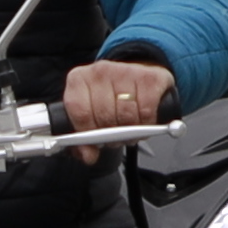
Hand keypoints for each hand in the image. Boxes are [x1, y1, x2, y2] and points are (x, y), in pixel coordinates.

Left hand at [58, 59, 174, 135]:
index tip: (93, 145)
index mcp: (79, 80)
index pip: (79, 111)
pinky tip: (143, 121)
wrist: (137, 76)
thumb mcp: (90, 114)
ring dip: (130, 131)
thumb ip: (83, 138)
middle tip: (116, 138)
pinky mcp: (148, 78)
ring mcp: (124, 71)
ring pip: (126, 115)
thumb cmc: (111, 97)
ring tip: (129, 131)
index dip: (87, 133)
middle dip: (112, 135)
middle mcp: (100, 71)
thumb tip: (87, 156)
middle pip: (104, 115)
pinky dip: (146, 123)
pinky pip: (146, 112)